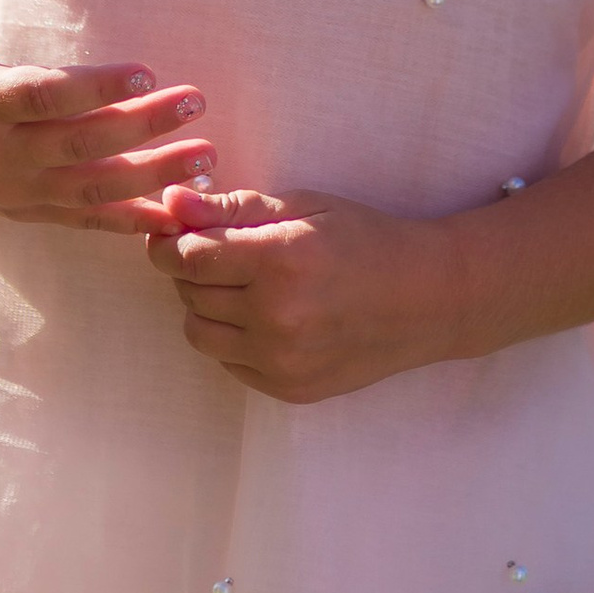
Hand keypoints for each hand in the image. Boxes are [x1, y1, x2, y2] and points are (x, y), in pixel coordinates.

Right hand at [0, 0, 216, 230]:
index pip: (41, 97)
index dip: (94, 88)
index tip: (146, 71)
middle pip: (78, 146)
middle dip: (142, 128)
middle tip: (196, 101)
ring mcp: (10, 192)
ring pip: (91, 191)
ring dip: (153, 178)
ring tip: (208, 158)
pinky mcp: (27, 211)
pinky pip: (86, 221)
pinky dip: (132, 221)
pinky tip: (180, 211)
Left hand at [145, 185, 452, 401]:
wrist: (425, 299)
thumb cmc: (364, 239)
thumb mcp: (305, 207)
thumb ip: (235, 208)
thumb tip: (171, 203)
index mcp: (280, 261)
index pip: (190, 257)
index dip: (168, 243)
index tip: (169, 233)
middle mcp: (276, 317)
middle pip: (190, 294)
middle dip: (189, 269)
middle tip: (215, 251)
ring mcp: (281, 360)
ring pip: (200, 334)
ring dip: (205, 306)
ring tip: (238, 285)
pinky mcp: (287, 389)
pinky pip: (229, 363)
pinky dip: (232, 338)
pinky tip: (263, 316)